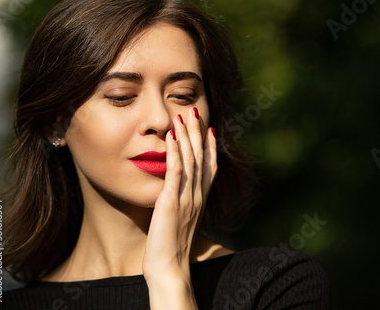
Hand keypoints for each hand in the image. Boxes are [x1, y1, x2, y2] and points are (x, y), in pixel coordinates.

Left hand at [142, 107, 216, 308]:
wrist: (169, 268)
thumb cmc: (171, 246)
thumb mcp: (180, 220)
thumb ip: (181, 203)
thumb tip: (177, 191)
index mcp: (199, 200)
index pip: (209, 168)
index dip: (210, 148)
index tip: (210, 130)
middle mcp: (196, 196)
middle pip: (201, 158)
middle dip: (198, 133)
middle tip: (195, 112)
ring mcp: (186, 198)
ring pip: (191, 161)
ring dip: (187, 137)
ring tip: (183, 116)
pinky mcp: (171, 203)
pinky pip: (175, 173)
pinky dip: (175, 153)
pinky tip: (171, 137)